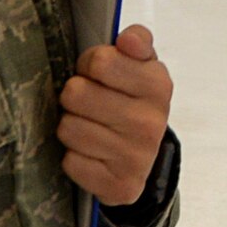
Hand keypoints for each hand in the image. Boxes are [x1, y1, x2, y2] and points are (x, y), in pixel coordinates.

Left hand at [57, 24, 172, 206]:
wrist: (145, 157)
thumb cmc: (134, 101)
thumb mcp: (142, 65)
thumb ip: (137, 41)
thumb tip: (128, 39)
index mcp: (158, 85)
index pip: (99, 61)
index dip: (89, 65)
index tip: (98, 74)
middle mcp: (151, 123)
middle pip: (76, 94)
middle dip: (76, 96)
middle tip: (90, 103)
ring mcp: (136, 158)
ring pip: (68, 128)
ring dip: (73, 126)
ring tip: (90, 126)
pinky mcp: (119, 187)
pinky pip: (70, 163)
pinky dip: (75, 157)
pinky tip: (92, 153)